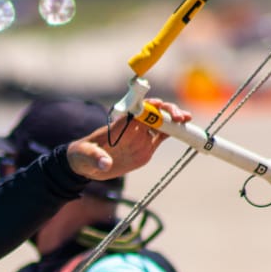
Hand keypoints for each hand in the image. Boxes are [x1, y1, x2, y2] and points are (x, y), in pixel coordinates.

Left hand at [66, 98, 190, 180]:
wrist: (87, 165)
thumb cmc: (83, 155)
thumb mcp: (85, 156)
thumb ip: (95, 158)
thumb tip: (105, 164)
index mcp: (120, 125)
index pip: (138, 110)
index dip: (150, 106)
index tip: (160, 107)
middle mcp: (133, 128)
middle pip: (154, 113)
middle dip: (168, 112)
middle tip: (181, 118)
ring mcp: (141, 137)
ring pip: (162, 123)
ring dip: (175, 121)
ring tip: (187, 121)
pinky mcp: (146, 148)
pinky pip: (162, 137)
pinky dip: (174, 133)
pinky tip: (185, 132)